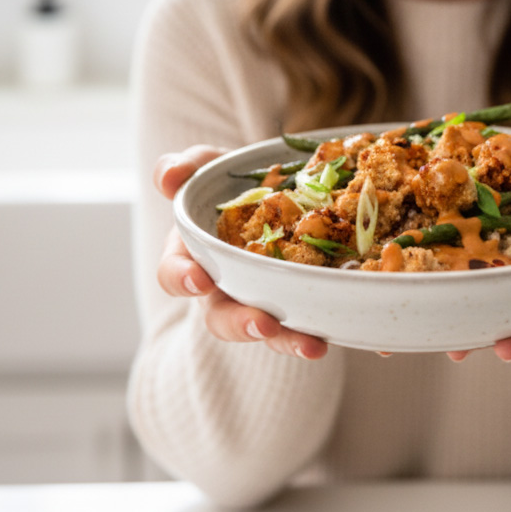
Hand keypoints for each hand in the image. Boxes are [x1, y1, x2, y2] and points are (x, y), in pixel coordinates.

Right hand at [153, 145, 328, 359]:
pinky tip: (339, 337)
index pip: (175, 273)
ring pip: (268, 328)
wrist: (281, 186)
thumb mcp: (210, 166)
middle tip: (264, 325)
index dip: (182, 278)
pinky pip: (306, 320)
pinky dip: (320, 329)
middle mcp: (225, 284)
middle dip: (241, 323)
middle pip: (222, 316)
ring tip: (313, 346)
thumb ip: (187, 166)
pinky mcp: (298, 299)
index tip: (200, 280)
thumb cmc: (233, 182)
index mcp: (194, 253)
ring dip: (287, 340)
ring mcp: (263, 296)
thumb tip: (171, 176)